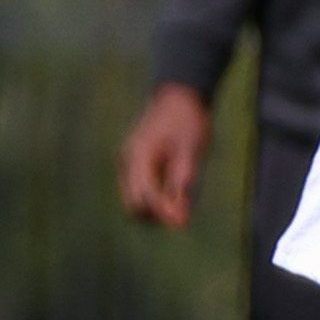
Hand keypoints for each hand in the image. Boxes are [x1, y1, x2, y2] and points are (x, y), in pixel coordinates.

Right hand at [118, 84, 210, 229]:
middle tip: (183, 214)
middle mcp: (128, 160)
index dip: (162, 213)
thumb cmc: (188, 120)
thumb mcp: (191, 149)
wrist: (179, 96)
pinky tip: (174, 192)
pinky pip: (139, 191)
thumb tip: (179, 217)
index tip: (182, 223)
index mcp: (141, 154)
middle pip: (133, 204)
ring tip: (181, 201)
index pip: (144, 196)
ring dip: (155, 209)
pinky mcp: (133, 165)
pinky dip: (154, 199)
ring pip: (134, 201)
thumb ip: (182, 181)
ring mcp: (128, 162)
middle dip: (156, 215)